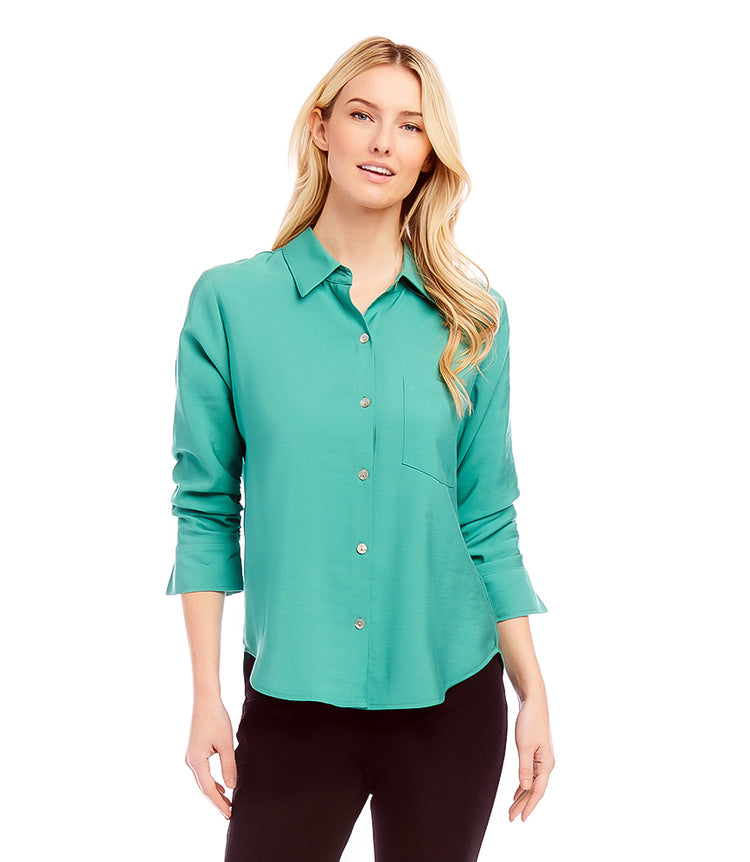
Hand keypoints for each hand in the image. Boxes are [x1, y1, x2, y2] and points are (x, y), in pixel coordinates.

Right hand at [185, 698, 236, 818]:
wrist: (205, 701)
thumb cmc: (216, 719)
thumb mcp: (226, 744)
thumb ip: (229, 766)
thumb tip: (231, 787)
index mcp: (196, 762)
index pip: (209, 789)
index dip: (219, 803)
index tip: (229, 813)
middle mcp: (190, 761)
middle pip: (204, 788)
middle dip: (216, 801)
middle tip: (229, 813)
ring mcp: (190, 757)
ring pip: (203, 781)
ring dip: (214, 792)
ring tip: (227, 803)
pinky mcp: (194, 752)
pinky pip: (202, 772)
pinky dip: (211, 781)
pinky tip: (221, 786)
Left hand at [508, 696, 554, 821]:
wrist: (533, 702)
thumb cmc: (529, 721)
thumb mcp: (524, 746)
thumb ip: (524, 768)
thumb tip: (525, 788)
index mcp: (546, 764)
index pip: (537, 791)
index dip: (529, 805)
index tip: (521, 818)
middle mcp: (546, 764)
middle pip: (534, 790)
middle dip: (523, 804)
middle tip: (511, 818)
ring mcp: (541, 759)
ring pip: (531, 783)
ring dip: (522, 796)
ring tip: (512, 809)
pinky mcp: (535, 753)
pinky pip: (530, 775)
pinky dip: (523, 785)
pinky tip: (517, 792)